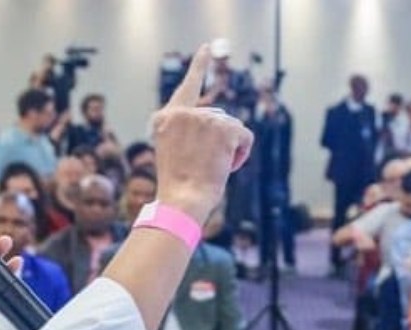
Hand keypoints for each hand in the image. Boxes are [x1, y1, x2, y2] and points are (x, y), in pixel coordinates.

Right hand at [150, 45, 253, 225]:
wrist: (182, 200)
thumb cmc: (179, 186)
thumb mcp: (175, 153)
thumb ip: (191, 132)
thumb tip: (226, 126)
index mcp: (165, 119)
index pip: (187, 87)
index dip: (199, 66)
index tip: (207, 47)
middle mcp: (183, 113)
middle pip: (217, 117)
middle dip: (220, 139)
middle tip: (205, 165)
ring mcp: (203, 118)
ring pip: (232, 127)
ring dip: (230, 148)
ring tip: (212, 168)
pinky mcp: (223, 127)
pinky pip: (245, 135)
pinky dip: (242, 153)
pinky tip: (227, 166)